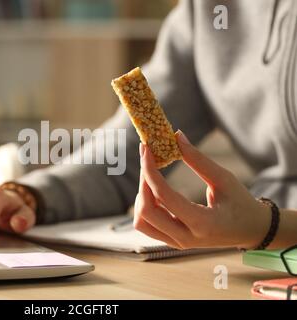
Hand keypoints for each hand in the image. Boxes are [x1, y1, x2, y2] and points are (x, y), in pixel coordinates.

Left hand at [134, 130, 269, 249]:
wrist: (250, 230)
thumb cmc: (240, 203)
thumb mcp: (224, 179)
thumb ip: (198, 160)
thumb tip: (176, 136)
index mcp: (203, 223)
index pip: (164, 196)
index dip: (150, 170)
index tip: (146, 150)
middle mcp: (186, 238)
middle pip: (146, 212)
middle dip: (143, 183)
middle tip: (147, 160)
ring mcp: (177, 243)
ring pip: (141, 222)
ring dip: (141, 197)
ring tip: (152, 177)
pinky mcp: (171, 241)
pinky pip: (146, 225)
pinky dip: (144, 206)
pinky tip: (155, 191)